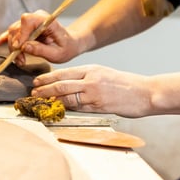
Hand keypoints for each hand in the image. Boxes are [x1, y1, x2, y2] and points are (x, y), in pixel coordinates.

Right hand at [0, 11, 80, 66]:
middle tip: (21, 61)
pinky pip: (10, 34)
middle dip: (16, 46)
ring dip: (13, 48)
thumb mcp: (59, 53)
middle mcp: (35, 18)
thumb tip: (25, 47)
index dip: (21, 34)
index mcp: (45, 19)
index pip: (27, 20)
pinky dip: (2, 39)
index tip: (21, 49)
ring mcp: (28, 23)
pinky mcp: (24, 30)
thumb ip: (42, 50)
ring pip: (12, 33)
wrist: (70, 43)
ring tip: (20, 61)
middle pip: (17, 28)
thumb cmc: (67, 47)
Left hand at [31, 64, 153, 117]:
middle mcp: (90, 79)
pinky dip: (66, 108)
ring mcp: (94, 93)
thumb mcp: (104, 74)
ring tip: (40, 101)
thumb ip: (87, 78)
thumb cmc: (126, 85)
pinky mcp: (99, 106)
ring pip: (67, 95)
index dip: (48, 77)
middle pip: (61, 83)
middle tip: (33, 92)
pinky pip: (78, 107)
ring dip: (52, 99)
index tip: (37, 81)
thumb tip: (70, 85)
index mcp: (91, 69)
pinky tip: (58, 109)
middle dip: (44, 88)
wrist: (146, 92)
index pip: (64, 72)